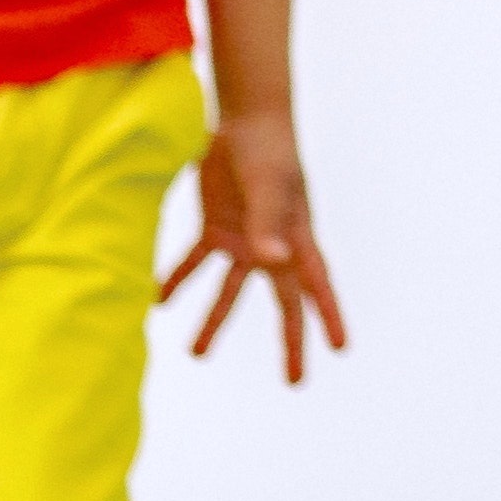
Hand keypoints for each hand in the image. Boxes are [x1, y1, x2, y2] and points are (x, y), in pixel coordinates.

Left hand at [161, 109, 348, 384]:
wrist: (244, 120)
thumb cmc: (267, 150)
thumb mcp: (269, 186)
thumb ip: (267, 223)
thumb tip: (271, 262)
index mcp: (296, 237)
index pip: (316, 285)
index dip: (329, 316)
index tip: (341, 348)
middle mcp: (273, 246)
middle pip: (283, 302)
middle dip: (290, 342)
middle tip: (295, 381)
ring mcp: (244, 239)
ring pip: (229, 291)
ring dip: (214, 320)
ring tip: (196, 352)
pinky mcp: (216, 228)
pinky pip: (196, 262)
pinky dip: (178, 280)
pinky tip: (158, 299)